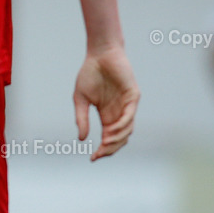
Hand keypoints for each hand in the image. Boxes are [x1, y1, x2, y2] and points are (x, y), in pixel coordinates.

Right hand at [73, 45, 139, 160]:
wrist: (100, 54)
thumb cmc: (90, 73)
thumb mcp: (80, 99)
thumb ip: (81, 118)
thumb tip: (81, 139)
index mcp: (107, 115)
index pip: (108, 138)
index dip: (102, 150)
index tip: (92, 158)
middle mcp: (119, 113)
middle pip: (119, 139)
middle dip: (110, 149)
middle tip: (100, 153)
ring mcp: (127, 106)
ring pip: (127, 130)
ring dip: (116, 139)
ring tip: (105, 143)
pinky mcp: (133, 97)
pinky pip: (129, 116)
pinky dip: (122, 126)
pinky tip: (111, 131)